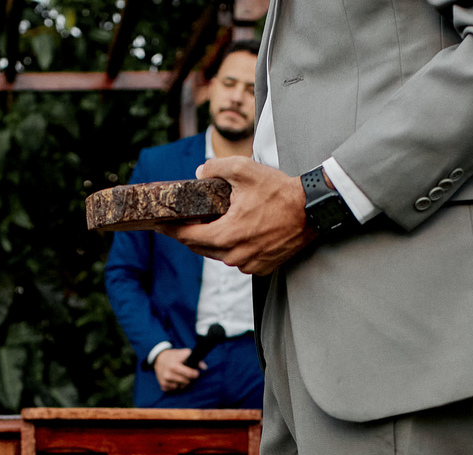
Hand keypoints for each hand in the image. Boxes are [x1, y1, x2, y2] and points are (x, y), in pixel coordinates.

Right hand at [154, 348, 200, 392]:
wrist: (159, 358)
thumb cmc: (175, 356)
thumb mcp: (184, 354)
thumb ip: (195, 359)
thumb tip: (204, 367)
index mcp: (175, 365)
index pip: (190, 374)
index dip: (195, 373)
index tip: (195, 372)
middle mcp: (169, 373)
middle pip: (187, 381)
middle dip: (189, 378)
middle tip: (187, 373)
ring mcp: (165, 379)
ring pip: (181, 386)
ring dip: (182, 382)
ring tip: (181, 376)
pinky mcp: (162, 384)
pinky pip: (174, 388)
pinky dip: (176, 385)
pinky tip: (175, 379)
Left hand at [160, 156, 316, 275]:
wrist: (312, 210)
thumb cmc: (280, 191)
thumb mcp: (245, 170)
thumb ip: (217, 168)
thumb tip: (200, 171)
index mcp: (226, 236)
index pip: (187, 237)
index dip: (171, 230)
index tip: (160, 224)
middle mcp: (234, 256)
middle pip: (200, 248)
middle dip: (190, 234)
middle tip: (181, 221)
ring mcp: (248, 264)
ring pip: (218, 255)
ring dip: (211, 241)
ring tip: (207, 225)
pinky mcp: (261, 268)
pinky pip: (237, 259)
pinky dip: (231, 248)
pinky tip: (234, 233)